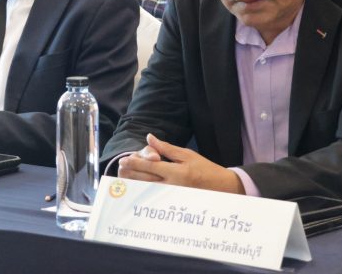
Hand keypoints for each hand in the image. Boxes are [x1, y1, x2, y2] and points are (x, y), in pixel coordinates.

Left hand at [118, 134, 243, 193]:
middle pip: (145, 180)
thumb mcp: (187, 155)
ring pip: (147, 190)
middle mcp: (173, 186)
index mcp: (177, 173)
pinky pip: (153, 197)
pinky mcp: (173, 202)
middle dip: (130, 173)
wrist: (222, 188)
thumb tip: (149, 138)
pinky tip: (134, 186)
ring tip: (123, 176)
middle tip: (119, 168)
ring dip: (133, 183)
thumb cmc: (205, 168)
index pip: (151, 166)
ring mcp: (172, 196)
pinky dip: (142, 191)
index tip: (124, 159)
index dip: (135, 162)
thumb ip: (166, 148)